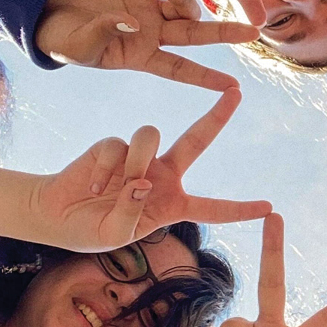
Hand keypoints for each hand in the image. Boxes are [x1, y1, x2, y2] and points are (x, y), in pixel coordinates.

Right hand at [29, 88, 271, 251]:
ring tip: (118, 188)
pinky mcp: (111, 146)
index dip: (240, 209)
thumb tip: (141, 182)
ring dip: (136, 161)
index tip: (269, 207)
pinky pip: (116, 147)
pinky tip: (94, 187)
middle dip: (217, 116)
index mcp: (174, 204)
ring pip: (152, 136)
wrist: (56, 216)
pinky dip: (106, 170)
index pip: (213, 208)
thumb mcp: (115, 234)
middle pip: (197, 139)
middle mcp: (163, 175)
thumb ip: (131, 214)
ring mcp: (138, 157)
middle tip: (236, 93)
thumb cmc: (91, 230)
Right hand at [36, 0, 257, 89]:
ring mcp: (150, 8)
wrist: (50, 11)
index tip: (233, 87)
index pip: (182, 70)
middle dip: (225, 32)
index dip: (206, 78)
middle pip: (197, 33)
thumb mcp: (80, 48)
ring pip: (182, 1)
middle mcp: (155, 33)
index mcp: (144, 57)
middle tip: (251, 31)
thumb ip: (105, 36)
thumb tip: (133, 23)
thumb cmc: (65, 40)